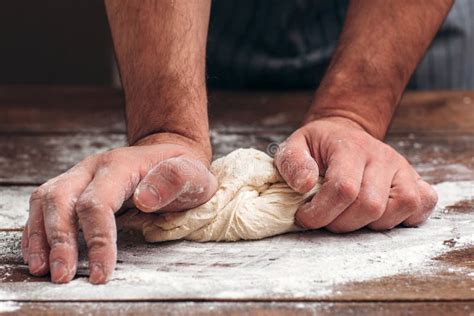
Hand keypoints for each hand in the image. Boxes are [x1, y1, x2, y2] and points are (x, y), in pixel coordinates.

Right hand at [21, 133, 216, 283]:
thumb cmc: (181, 170)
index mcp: (121, 165)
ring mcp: (80, 176)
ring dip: (40, 236)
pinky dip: (37, 229)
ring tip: (42, 269)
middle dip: (59, 241)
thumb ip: (173, 180)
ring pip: (46, 200)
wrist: (168, 154)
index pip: (98, 203)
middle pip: (61, 199)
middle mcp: (93, 168)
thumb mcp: (193, 174)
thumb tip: (144, 199)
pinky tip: (38, 253)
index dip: (96, 239)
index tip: (101, 272)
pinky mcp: (74, 187)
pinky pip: (45, 205)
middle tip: (62, 276)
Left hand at [274, 117, 437, 232]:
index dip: (321, 212)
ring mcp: (403, 168)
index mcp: (351, 146)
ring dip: (370, 224)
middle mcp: (383, 156)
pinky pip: (423, 205)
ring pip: (400, 208)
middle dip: (341, 223)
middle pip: (370, 205)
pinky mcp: (416, 180)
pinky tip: (379, 216)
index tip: (305, 217)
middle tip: (325, 219)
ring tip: (349, 217)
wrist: (344, 134)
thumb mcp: (295, 146)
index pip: (343, 189)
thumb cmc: (319, 146)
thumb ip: (292, 163)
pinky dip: (404, 218)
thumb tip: (304, 185)